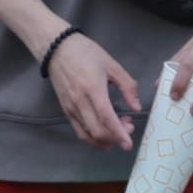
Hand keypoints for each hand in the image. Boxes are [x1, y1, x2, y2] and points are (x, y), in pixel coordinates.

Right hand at [45, 27, 142, 148]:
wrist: (56, 48)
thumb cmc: (86, 53)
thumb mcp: (112, 65)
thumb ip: (127, 86)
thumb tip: (136, 107)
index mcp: (93, 89)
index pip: (106, 118)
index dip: (118, 133)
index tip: (128, 144)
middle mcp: (80, 103)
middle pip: (97, 131)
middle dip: (115, 137)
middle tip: (129, 127)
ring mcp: (71, 108)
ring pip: (87, 135)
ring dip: (104, 140)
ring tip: (117, 131)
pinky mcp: (65, 110)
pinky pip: (79, 130)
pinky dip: (92, 138)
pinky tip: (102, 136)